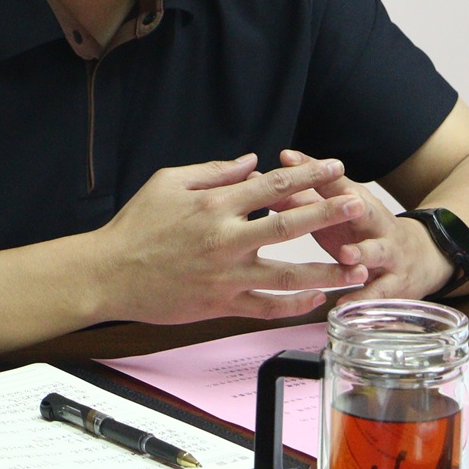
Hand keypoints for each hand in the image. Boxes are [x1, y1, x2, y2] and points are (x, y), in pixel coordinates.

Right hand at [93, 153, 370, 323]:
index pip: (274, 185)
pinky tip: (316, 300)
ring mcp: (226, 275)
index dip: (309, 175)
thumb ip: (214, 170)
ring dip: (326, 270)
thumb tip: (251, 161)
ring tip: (357, 267)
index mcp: (216, 204)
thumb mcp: (168, 181)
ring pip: (288, 274)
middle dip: (329, 214)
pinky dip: (294, 305)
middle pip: (290, 224)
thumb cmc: (136, 224)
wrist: (109, 273)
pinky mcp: (220, 304)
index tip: (336, 168)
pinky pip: (266, 307)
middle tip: (359, 206)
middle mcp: (227, 238)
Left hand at [273, 149, 454, 300]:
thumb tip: (254, 177)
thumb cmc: (362, 230)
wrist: (420, 256)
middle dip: (346, 205)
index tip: (287, 158)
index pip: (334, 180)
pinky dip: (364, 297)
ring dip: (362, 253)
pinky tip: (346, 303)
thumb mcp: (336, 209)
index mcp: (356, 201)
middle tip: (333, 202)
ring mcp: (388, 252)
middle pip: (362, 209)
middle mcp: (374, 222)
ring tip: (347, 255)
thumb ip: (299, 194)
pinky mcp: (396, 283)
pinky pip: (379, 292)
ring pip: (376, 251)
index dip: (310, 169)